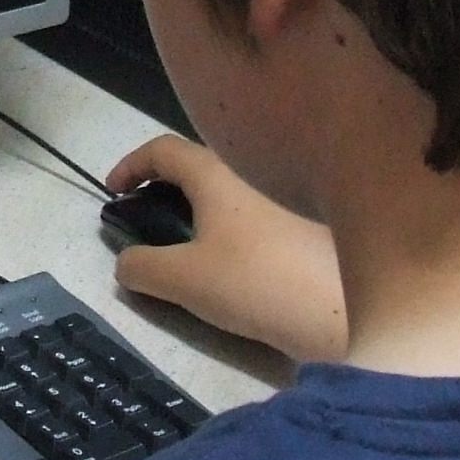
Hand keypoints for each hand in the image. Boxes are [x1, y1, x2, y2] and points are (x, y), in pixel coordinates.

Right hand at [104, 134, 346, 366]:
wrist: (346, 309)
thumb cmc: (257, 282)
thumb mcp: (183, 280)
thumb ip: (141, 267)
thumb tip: (126, 262)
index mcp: (217, 172)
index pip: (162, 149)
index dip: (130, 166)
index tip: (113, 194)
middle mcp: (252, 173)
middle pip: (198, 168)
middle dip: (165, 190)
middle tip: (148, 224)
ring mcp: (284, 199)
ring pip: (230, 194)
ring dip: (200, 212)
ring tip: (187, 253)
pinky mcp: (306, 228)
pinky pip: (256, 216)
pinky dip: (232, 229)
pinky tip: (233, 269)